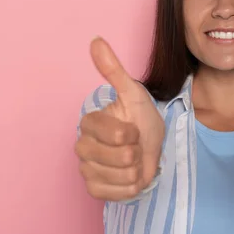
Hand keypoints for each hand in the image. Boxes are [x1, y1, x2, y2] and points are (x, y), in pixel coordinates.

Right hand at [75, 36, 164, 200]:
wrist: (151, 145)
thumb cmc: (140, 118)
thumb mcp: (132, 92)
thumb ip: (112, 69)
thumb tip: (96, 40)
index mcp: (89, 123)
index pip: (117, 134)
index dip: (133, 134)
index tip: (133, 129)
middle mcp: (82, 146)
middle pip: (121, 157)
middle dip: (136, 152)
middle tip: (134, 145)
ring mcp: (86, 169)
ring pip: (122, 176)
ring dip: (136, 169)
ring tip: (133, 159)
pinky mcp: (94, 189)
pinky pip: (117, 194)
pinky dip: (131, 187)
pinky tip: (130, 176)